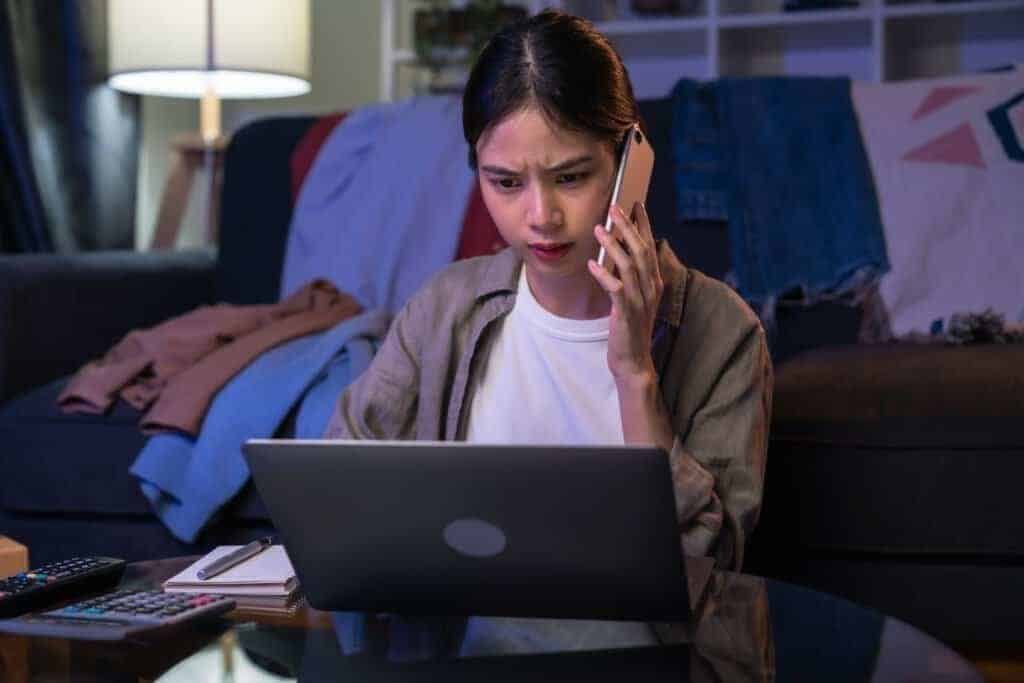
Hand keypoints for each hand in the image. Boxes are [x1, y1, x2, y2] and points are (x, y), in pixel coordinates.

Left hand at [588, 201, 663, 384]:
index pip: (650, 247)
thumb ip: (632, 277)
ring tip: (599, 229)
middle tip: (614, 208)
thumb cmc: (631, 329)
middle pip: (641, 250)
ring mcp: (640, 301)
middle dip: (628, 227)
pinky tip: (591, 263)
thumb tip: (621, 253)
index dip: (644, 225)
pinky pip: (616, 289)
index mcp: (654, 282)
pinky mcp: (626, 313)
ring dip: (614, 245)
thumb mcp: (635, 299)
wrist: (634, 361)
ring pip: (629, 265)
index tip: (636, 205)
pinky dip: (604, 274)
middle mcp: (651, 288)